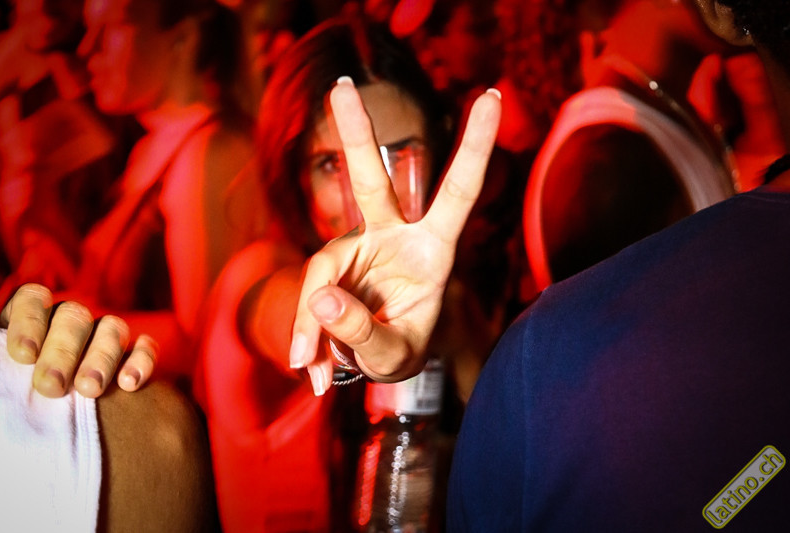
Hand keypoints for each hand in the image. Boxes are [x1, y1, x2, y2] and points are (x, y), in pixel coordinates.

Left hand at [0, 284, 157, 397]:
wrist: (56, 431)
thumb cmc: (19, 400)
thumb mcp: (3, 376)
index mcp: (34, 319)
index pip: (33, 300)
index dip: (30, 322)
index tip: (23, 356)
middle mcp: (71, 322)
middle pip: (74, 318)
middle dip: (62, 352)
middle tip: (51, 386)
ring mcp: (105, 336)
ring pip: (111, 328)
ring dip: (100, 358)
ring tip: (89, 390)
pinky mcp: (135, 355)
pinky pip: (146, 348)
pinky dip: (140, 362)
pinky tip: (129, 385)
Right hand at [290, 78, 500, 395]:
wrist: (371, 362)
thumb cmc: (400, 351)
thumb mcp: (393, 355)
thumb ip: (363, 332)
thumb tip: (321, 299)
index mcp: (435, 248)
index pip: (459, 191)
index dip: (475, 145)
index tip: (492, 94)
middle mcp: (393, 236)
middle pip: (371, 182)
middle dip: (357, 134)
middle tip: (342, 86)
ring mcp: (357, 248)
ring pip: (323, 268)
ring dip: (313, 319)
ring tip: (309, 363)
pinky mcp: (328, 266)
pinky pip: (309, 294)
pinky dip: (303, 330)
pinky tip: (306, 365)